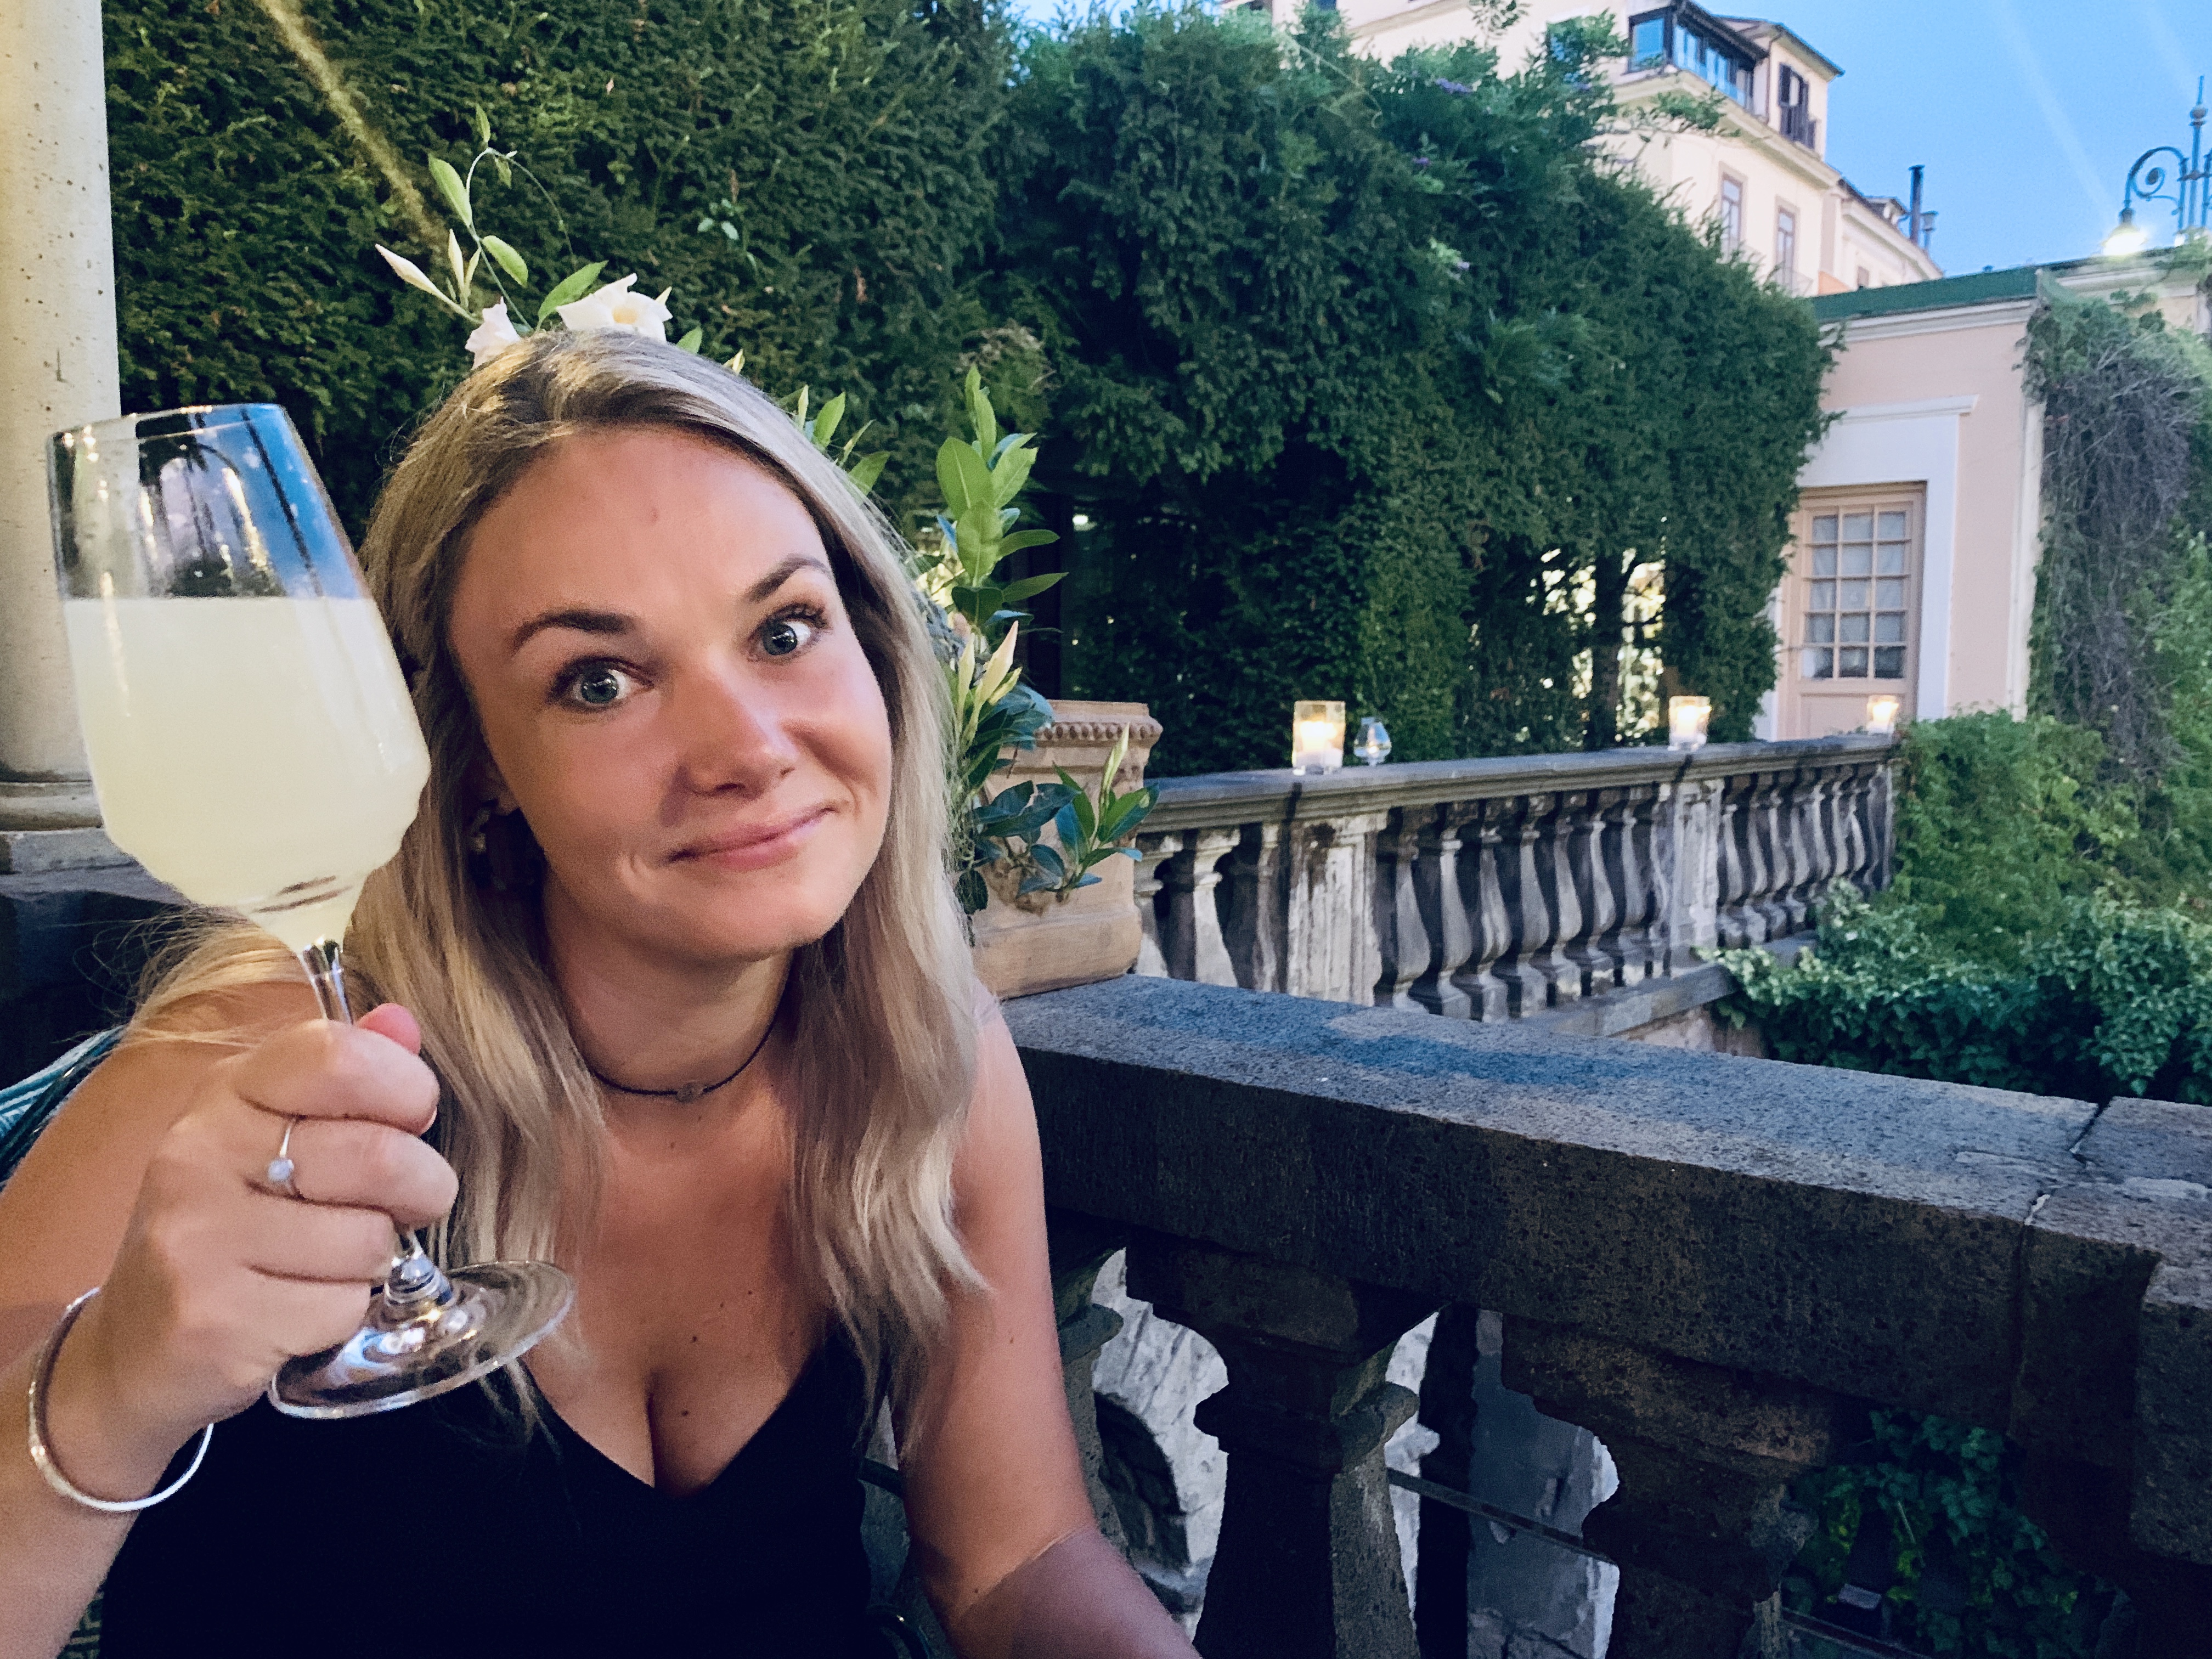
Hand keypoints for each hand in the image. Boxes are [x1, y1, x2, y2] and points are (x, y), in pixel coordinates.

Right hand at [43, 1005, 455, 1486]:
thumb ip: (343, 1077)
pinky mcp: (214, 1320)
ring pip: (367, 1240)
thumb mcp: (271, 1137)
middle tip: (408, 1205)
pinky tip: (298, 1311)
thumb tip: (402, 1022)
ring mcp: (198, 1239)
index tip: (413, 1118)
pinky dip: (342, 1314)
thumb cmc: (228, 1228)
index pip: (336, 1056)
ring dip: (375, 1260)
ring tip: (331, 1262)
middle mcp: (199, 1155)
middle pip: (376, 1155)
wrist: (133, 1347)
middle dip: (422, 1188)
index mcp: (223, 1095)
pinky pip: (341, 1308)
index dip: (405, 1086)